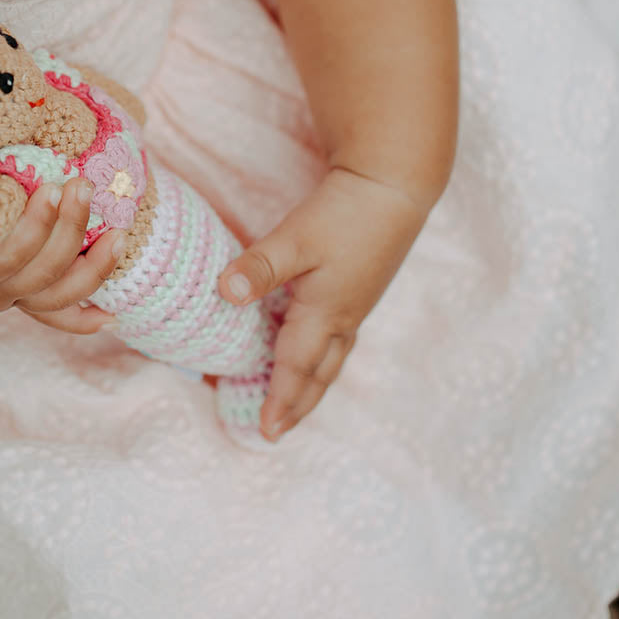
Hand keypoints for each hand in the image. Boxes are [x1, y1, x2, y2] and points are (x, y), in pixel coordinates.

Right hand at [0, 155, 124, 332]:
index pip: (9, 256)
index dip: (35, 225)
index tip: (51, 186)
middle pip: (40, 273)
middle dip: (69, 231)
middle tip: (83, 186)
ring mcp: (1, 301)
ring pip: (54, 297)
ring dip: (92, 272)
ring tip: (121, 238)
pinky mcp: (10, 299)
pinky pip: (49, 316)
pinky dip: (80, 320)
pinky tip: (110, 317)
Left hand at [218, 167, 430, 441]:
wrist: (394, 186)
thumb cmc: (346, 213)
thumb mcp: (296, 238)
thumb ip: (260, 267)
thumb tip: (224, 293)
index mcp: (326, 313)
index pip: (296, 367)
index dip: (279, 399)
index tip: (265, 431)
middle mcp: (344, 317)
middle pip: (319, 374)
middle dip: (298, 405)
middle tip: (276, 432)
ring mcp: (356, 305)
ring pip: (332, 359)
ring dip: (312, 386)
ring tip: (294, 405)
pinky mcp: (360, 290)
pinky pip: (339, 340)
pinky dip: (322, 359)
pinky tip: (313, 352)